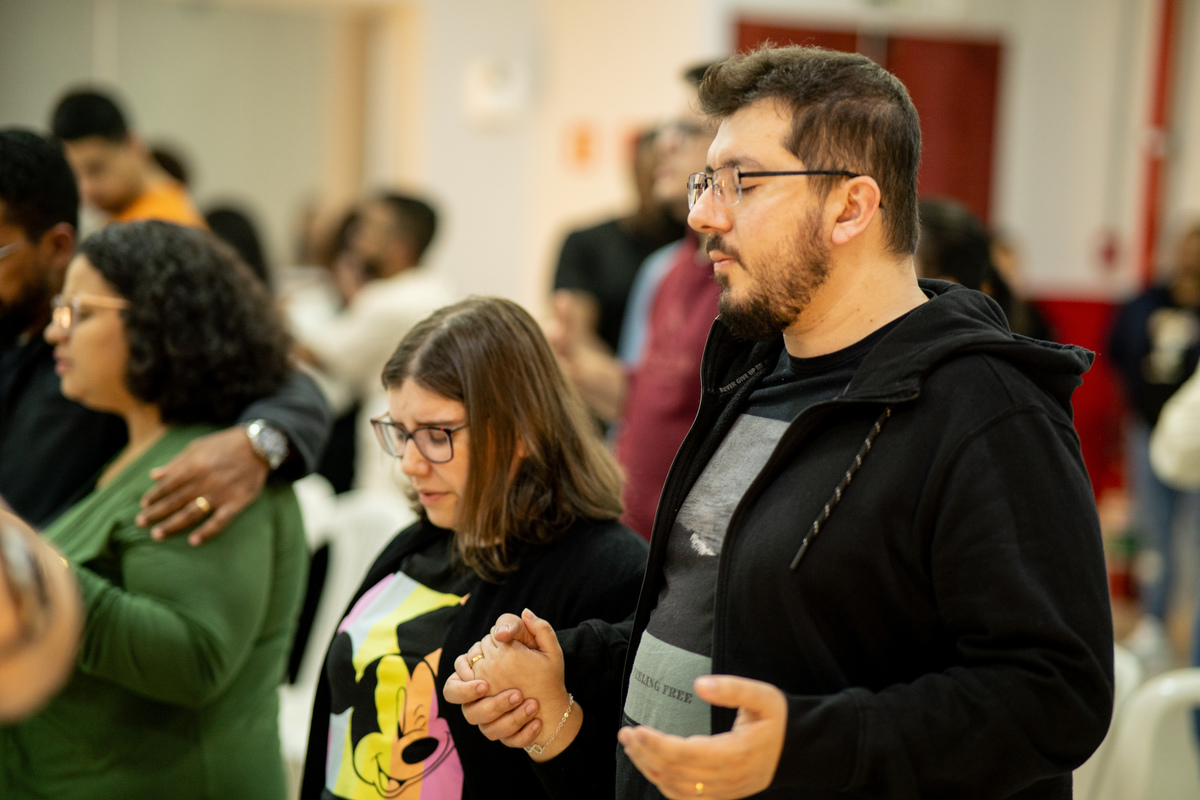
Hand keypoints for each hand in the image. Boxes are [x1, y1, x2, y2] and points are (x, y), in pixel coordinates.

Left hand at [136, 426, 269, 544]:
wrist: (259, 446)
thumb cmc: (225, 444)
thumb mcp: (198, 446)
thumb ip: (176, 462)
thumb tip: (154, 475)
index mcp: (194, 465)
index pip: (168, 485)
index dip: (154, 496)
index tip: (143, 505)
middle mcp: (205, 481)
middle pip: (175, 501)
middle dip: (156, 513)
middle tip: (140, 524)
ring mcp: (221, 494)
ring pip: (192, 513)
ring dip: (173, 525)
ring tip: (157, 534)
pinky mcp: (237, 503)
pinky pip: (220, 521)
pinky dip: (206, 532)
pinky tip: (193, 541)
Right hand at [441, 609, 552, 749]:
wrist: (556, 695)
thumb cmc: (538, 663)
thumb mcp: (533, 641)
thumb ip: (515, 627)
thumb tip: (500, 630)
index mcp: (476, 676)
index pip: (454, 684)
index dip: (464, 687)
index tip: (485, 685)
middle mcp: (479, 701)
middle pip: (468, 712)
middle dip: (489, 706)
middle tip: (515, 695)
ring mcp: (491, 721)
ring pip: (487, 730)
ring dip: (511, 719)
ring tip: (533, 705)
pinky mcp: (506, 736)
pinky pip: (509, 741)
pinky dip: (523, 733)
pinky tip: (537, 722)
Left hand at [617, 675, 787, 799]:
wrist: (797, 749)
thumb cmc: (777, 719)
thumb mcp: (763, 696)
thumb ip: (733, 689)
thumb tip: (699, 685)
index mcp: (736, 753)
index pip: (687, 754)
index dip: (657, 744)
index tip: (636, 730)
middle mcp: (728, 778)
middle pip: (676, 772)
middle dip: (646, 753)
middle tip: (625, 734)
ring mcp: (725, 791)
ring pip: (677, 789)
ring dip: (650, 769)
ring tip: (632, 748)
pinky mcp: (722, 795)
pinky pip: (687, 799)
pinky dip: (664, 785)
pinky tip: (652, 767)